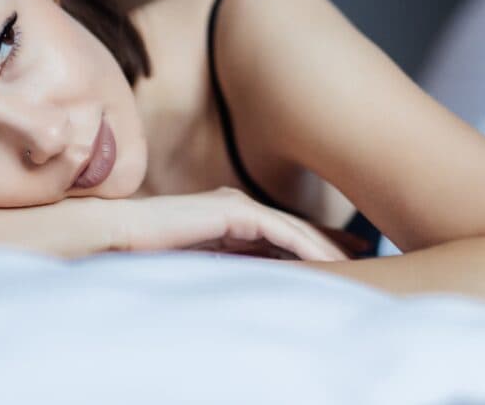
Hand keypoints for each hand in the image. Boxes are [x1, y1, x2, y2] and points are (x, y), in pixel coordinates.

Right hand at [110, 187, 347, 261]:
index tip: (340, 256)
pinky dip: (307, 247)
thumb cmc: (147, 250)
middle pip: (293, 225)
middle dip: (329, 239)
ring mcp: (235, 204)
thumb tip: (250, 280)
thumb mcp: (196, 260)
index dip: (311, 242)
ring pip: (293, 228)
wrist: (119, 234)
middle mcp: (236, 204)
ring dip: (326, 245)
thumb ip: (224, 263)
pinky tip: (331, 262)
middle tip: (365, 251)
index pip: (278, 230)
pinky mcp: (234, 211)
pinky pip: (281, 232)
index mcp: (227, 215)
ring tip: (358, 260)